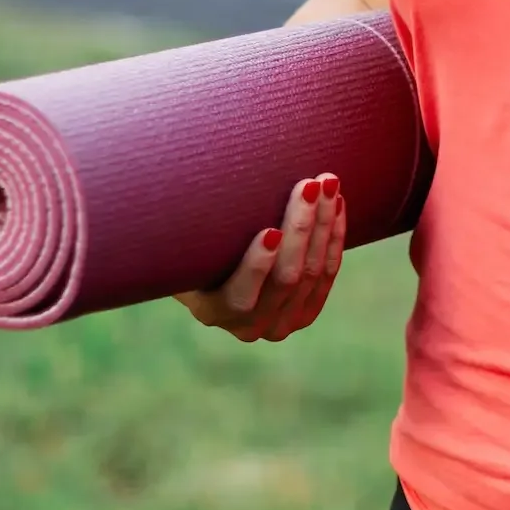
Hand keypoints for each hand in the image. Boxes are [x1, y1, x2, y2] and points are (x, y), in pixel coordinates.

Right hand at [175, 173, 347, 342]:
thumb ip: (187, 232)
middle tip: (309, 184)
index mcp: (213, 312)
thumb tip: (173, 190)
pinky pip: (328, 271)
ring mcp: (283, 321)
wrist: (221, 270)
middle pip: (286, 278)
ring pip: (312, 271)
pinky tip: (337, 204)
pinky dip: (334, 235)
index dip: (257, 266)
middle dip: (301, 227)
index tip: (271, 231)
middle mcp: (249, 325)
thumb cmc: (196, 247)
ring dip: (323, 223)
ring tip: (328, 184)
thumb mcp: (186, 245)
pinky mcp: (307, 310)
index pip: (240, 296)